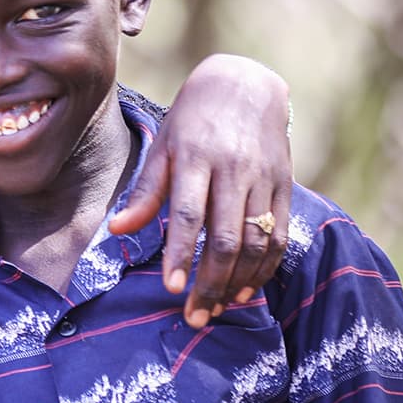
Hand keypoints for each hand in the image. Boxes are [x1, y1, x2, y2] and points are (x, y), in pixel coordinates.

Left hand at [108, 54, 291, 326]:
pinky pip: (280, 235)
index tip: (171, 287)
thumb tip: (116, 231)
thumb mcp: (162, 146)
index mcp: (195, 157)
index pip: (189, 213)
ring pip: (256, 241)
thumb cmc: (192, 121)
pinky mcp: (286, 185)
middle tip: (194, 316)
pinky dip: (265, 267)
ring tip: (218, 308)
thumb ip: (145, 191)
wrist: (246, 86)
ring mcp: (264, 178)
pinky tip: (246, 289)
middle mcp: (233, 169)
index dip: (180, 253)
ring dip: (238, 281)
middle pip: (226, 236)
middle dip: (210, 281)